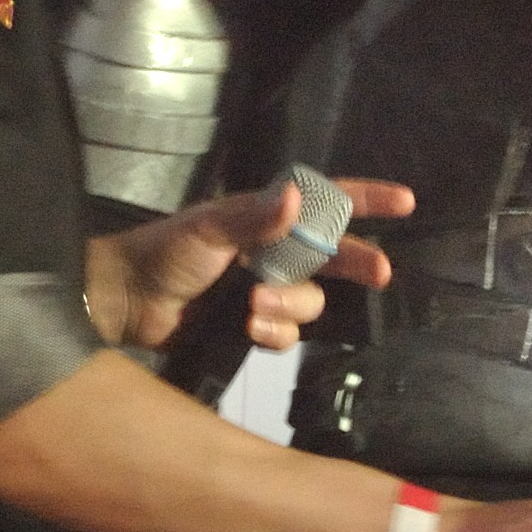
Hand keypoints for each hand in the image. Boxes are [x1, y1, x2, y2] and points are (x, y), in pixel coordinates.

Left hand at [86, 176, 412, 348]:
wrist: (127, 302)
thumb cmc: (164, 253)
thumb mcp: (208, 229)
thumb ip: (255, 218)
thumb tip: (298, 197)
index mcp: (264, 218)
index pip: (324, 202)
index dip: (365, 200)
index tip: (405, 202)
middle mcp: (272, 252)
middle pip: (333, 257)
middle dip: (356, 264)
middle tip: (380, 274)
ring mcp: (264, 290)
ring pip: (309, 303)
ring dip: (290, 307)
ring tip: (253, 308)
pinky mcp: (251, 326)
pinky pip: (286, 335)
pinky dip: (275, 334)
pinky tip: (251, 330)